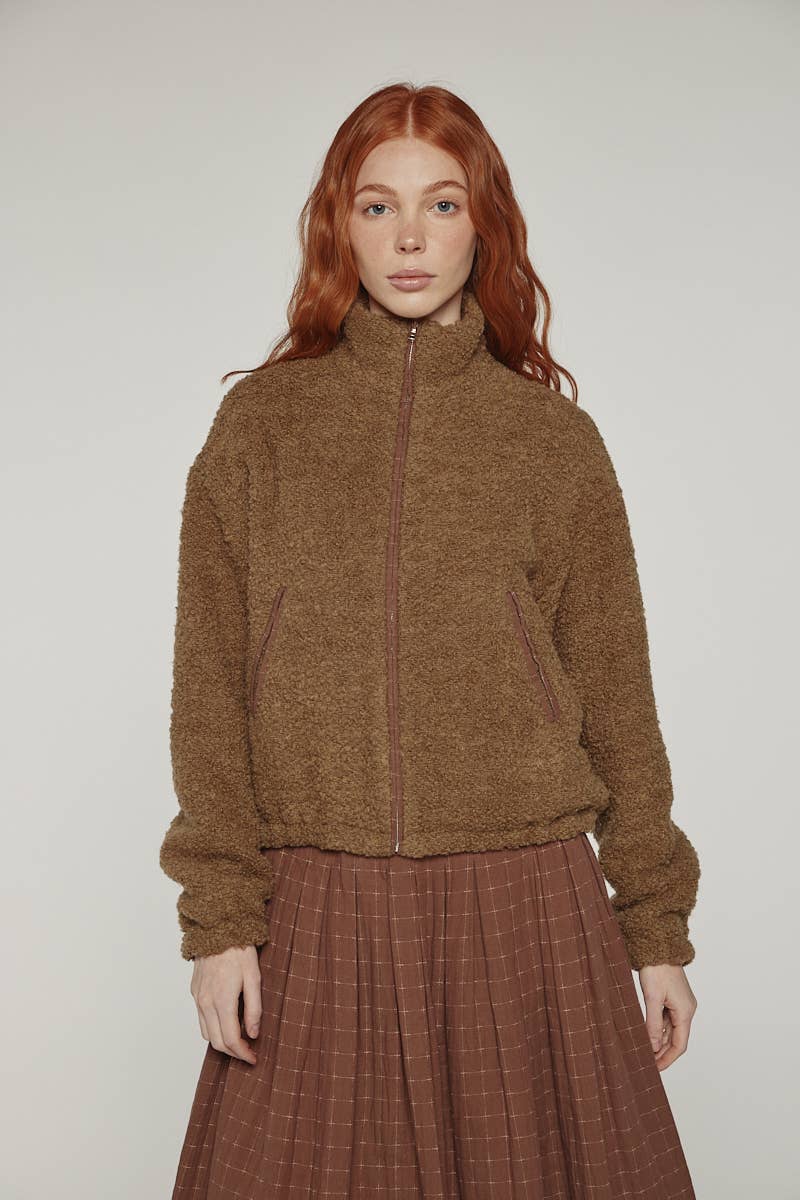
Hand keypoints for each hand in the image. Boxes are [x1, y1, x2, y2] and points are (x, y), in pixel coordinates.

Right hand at [190, 944, 262, 1063]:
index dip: (243, 1054)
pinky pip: (201, 1020)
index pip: (231, 1039)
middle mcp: (206, 1002)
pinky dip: (213, 1029)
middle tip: (248, 1053)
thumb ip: (254, 1007)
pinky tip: (226, 1023)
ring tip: (239, 1040)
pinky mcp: (195, 992)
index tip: (254, 1058)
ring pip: (206, 1033)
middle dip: (233, 1053)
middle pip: (216, 1042)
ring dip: (222, 1043)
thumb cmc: (239, 949)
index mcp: (222, 1000)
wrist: (217, 928)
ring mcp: (198, 998)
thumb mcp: (254, 977)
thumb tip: (253, 1033)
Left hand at [637, 963, 696, 1070]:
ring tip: (645, 1052)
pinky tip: (647, 1035)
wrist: (659, 946)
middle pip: (676, 1039)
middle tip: (648, 1064)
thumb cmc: (656, 969)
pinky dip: (658, 1029)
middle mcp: (686, 1009)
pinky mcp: (673, 998)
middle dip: (663, 1053)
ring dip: (659, 1041)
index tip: (656, 1069)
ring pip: (671, 1030)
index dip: (668, 1059)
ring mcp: (681, 1004)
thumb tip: (653, 1047)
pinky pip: (667, 1019)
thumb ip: (652, 1024)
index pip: (679, 1045)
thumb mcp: (652, 998)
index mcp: (685, 1011)